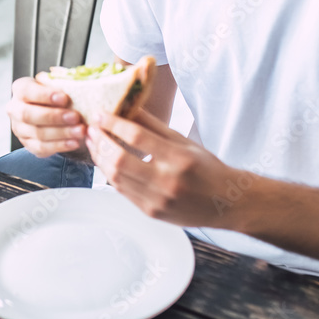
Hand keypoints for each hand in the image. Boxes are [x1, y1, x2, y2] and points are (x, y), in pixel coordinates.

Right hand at [5, 76, 86, 157]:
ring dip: (61, 133)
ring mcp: (20, 129)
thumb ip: (60, 78)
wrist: (53, 114)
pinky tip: (74, 142)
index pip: (27, 91)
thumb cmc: (55, 96)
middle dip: (54, 117)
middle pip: (29, 115)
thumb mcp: (57, 83)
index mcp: (20, 89)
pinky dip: (60, 146)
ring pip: (37, 133)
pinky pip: (42, 148)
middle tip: (75, 117)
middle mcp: (15, 109)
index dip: (45, 95)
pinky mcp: (28, 145)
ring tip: (80, 131)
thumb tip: (63, 74)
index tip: (65, 97)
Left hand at [86, 109, 239, 228]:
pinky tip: (105, 161)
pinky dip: (109, 174)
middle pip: (120, 159)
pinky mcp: (151, 212)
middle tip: (91, 128)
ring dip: (99, 158)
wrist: (227, 203)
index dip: (114, 124)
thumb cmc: (208, 169)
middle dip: (100, 141)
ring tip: (93, 142)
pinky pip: (122, 191)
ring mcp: (157, 200)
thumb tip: (128, 106)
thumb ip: (154, 125)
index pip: (137, 137)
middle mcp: (167, 182)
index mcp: (178, 159)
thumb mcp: (185, 141)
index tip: (100, 114)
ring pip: (115, 177)